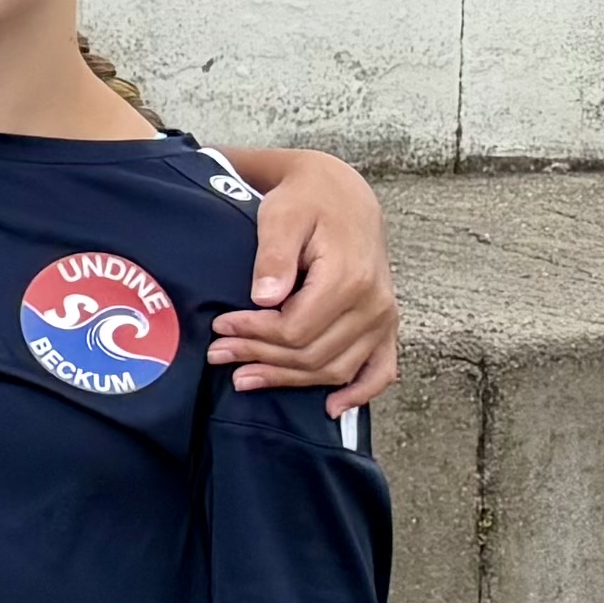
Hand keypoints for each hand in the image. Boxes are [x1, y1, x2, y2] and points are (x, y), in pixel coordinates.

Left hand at [220, 150, 397, 406]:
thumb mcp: (282, 216)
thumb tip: (264, 298)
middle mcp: (373, 305)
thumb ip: (274, 256)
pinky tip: (331, 408)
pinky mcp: (385, 324)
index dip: (254, 334)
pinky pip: (380, 370)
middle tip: (217, 355)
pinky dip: (359, 393)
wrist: (343, 194)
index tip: (220, 327)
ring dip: (290, 380)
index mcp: (348, 279)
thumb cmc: (307, 201)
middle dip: (260, 358)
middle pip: (312, 353)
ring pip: (336, 368)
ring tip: (245, 378)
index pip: (296, 328)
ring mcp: (383, 318)